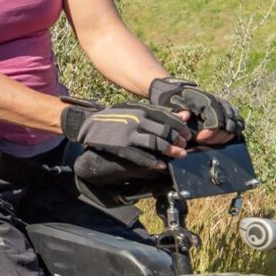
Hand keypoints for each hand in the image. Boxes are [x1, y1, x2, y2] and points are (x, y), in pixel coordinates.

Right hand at [61, 102, 189, 169]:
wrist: (88, 124)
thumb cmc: (113, 116)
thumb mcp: (134, 109)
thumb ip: (157, 112)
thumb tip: (183, 116)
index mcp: (140, 110)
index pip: (167, 118)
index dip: (180, 127)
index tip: (187, 134)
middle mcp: (136, 120)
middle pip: (164, 131)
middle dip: (177, 140)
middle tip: (184, 147)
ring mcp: (128, 134)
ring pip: (156, 143)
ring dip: (170, 151)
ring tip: (179, 156)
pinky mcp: (121, 146)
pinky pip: (141, 156)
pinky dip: (153, 162)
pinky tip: (161, 165)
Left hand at [149, 77, 243, 144]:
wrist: (174, 92)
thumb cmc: (171, 101)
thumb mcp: (170, 107)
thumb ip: (178, 115)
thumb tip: (187, 118)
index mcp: (205, 99)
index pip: (217, 120)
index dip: (210, 133)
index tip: (199, 139)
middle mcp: (218, 101)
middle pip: (228, 123)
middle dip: (217, 137)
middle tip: (203, 142)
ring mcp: (224, 105)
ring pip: (235, 123)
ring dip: (225, 136)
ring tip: (211, 142)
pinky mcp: (227, 109)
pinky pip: (238, 121)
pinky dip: (233, 131)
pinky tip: (221, 138)